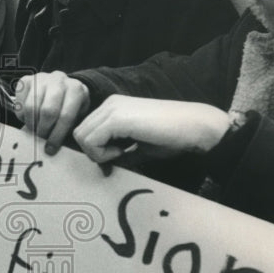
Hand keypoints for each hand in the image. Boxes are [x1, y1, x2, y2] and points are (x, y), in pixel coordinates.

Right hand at [13, 72, 90, 154]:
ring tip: (36, 129)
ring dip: (31, 124)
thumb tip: (52, 148)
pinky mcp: (26, 80)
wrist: (62, 86)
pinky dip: (22, 115)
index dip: (57, 136)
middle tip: (42, 139)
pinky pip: (19, 103)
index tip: (50, 148)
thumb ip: (69, 129)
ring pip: (31, 107)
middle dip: (43, 130)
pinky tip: (29, 117)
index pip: (66, 115)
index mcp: (76, 89)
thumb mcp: (77, 115)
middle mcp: (59, 79)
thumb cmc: (69, 106)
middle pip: (47, 111)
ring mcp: (41, 78)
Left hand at [73, 96, 229, 163]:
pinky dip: (103, 153)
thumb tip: (104, 167)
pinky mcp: (117, 117)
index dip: (96, 150)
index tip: (117, 158)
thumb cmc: (172, 137)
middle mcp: (109, 104)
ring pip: (80, 136)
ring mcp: (112, 108)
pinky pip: (91, 140)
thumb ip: (119, 154)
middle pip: (79, 133)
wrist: (194, 128)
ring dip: (97, 153)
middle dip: (93, 152)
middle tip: (118, 156)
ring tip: (122, 153)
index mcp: (113, 108)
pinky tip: (124, 151)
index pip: (86, 131)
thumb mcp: (139, 147)